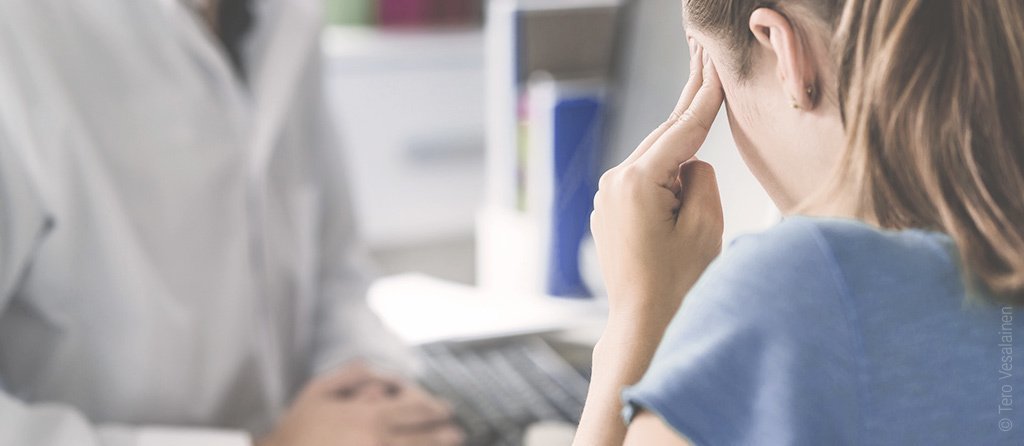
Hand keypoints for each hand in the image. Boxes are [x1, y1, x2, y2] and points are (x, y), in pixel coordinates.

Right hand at [257, 362, 463, 445]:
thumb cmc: (295, 429)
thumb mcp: (317, 391)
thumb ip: (352, 375)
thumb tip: (377, 368)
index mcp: (368, 418)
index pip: (414, 411)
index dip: (434, 410)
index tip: (446, 410)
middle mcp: (377, 442)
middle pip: (422, 437)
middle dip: (443, 434)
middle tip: (456, 432)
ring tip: (451, 444)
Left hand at [590, 40, 724, 328]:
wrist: (643, 322)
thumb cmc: (677, 282)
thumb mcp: (705, 225)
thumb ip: (701, 178)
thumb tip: (690, 162)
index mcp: (638, 181)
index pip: (682, 131)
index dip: (705, 101)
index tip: (716, 72)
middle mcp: (614, 182)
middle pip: (663, 138)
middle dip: (689, 111)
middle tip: (705, 70)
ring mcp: (606, 197)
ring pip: (652, 159)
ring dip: (677, 149)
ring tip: (700, 113)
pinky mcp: (608, 211)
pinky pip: (641, 181)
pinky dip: (662, 173)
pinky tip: (681, 171)